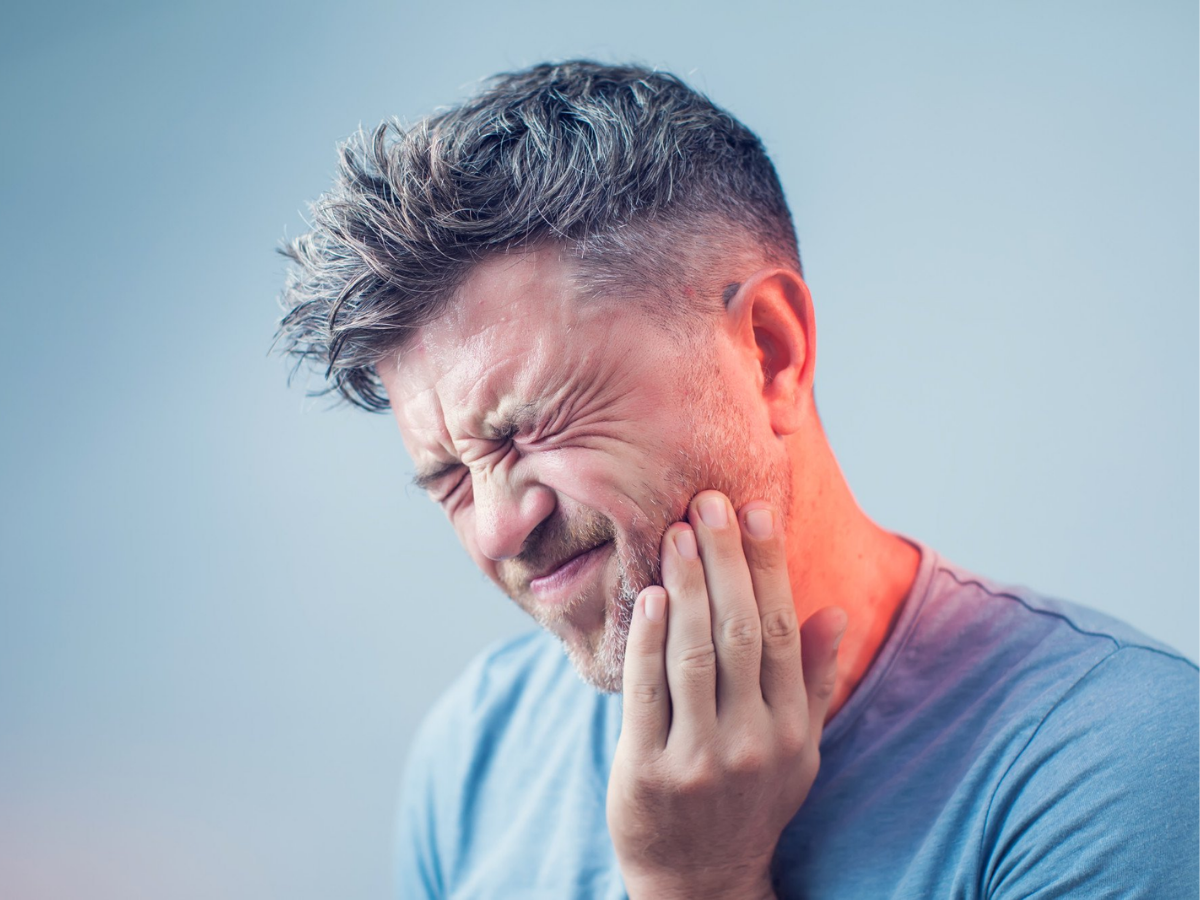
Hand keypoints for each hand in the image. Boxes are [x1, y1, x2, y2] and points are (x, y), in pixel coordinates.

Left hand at [607, 490, 846, 899]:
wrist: (701, 880)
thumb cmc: (752, 800)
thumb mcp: (800, 749)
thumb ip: (815, 680)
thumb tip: (836, 611)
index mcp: (792, 729)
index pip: (784, 631)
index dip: (770, 567)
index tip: (758, 511)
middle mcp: (754, 741)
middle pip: (742, 633)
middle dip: (726, 561)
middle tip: (709, 501)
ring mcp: (700, 759)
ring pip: (695, 656)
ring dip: (687, 588)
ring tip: (678, 533)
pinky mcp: (648, 771)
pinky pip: (647, 694)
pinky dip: (647, 641)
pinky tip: (648, 595)